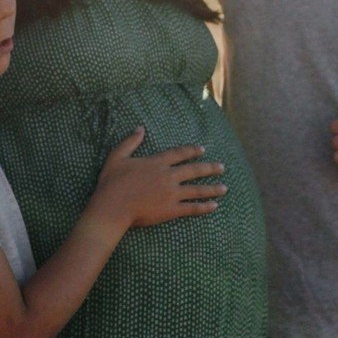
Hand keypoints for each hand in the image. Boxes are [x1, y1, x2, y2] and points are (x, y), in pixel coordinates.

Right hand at [93, 128, 226, 227]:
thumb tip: (139, 128)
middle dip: (209, 168)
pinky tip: (214, 206)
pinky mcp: (171, 210)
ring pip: (197, 190)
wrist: (114, 206)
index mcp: (157, 163)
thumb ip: (130, 142)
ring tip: (225, 188)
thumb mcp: (117, 156)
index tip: (202, 150)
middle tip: (222, 167)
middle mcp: (168, 176)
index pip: (179, 154)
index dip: (191, 151)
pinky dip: (204, 207)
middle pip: (194, 170)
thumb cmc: (112, 182)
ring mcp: (172, 193)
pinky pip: (192, 208)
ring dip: (212, 189)